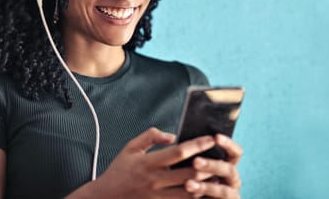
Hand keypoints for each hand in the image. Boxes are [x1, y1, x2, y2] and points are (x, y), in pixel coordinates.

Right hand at [67, 127, 241, 197]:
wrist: (106, 198)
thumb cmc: (119, 170)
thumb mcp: (130, 148)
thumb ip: (150, 137)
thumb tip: (172, 135)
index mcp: (147, 163)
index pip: (177, 153)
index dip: (196, 145)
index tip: (210, 138)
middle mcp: (155, 181)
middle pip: (188, 174)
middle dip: (208, 166)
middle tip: (222, 158)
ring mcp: (158, 196)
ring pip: (190, 193)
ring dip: (206, 184)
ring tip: (220, 175)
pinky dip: (196, 197)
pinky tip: (207, 191)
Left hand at [184, 134, 242, 198]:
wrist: (182, 196)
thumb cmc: (190, 176)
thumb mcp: (194, 164)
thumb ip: (194, 154)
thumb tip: (178, 139)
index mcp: (228, 164)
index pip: (235, 152)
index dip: (228, 144)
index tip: (216, 137)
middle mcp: (232, 179)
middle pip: (229, 169)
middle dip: (212, 165)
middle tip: (195, 162)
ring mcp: (230, 195)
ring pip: (223, 190)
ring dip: (205, 187)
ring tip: (188, 184)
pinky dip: (204, 198)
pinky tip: (190, 194)